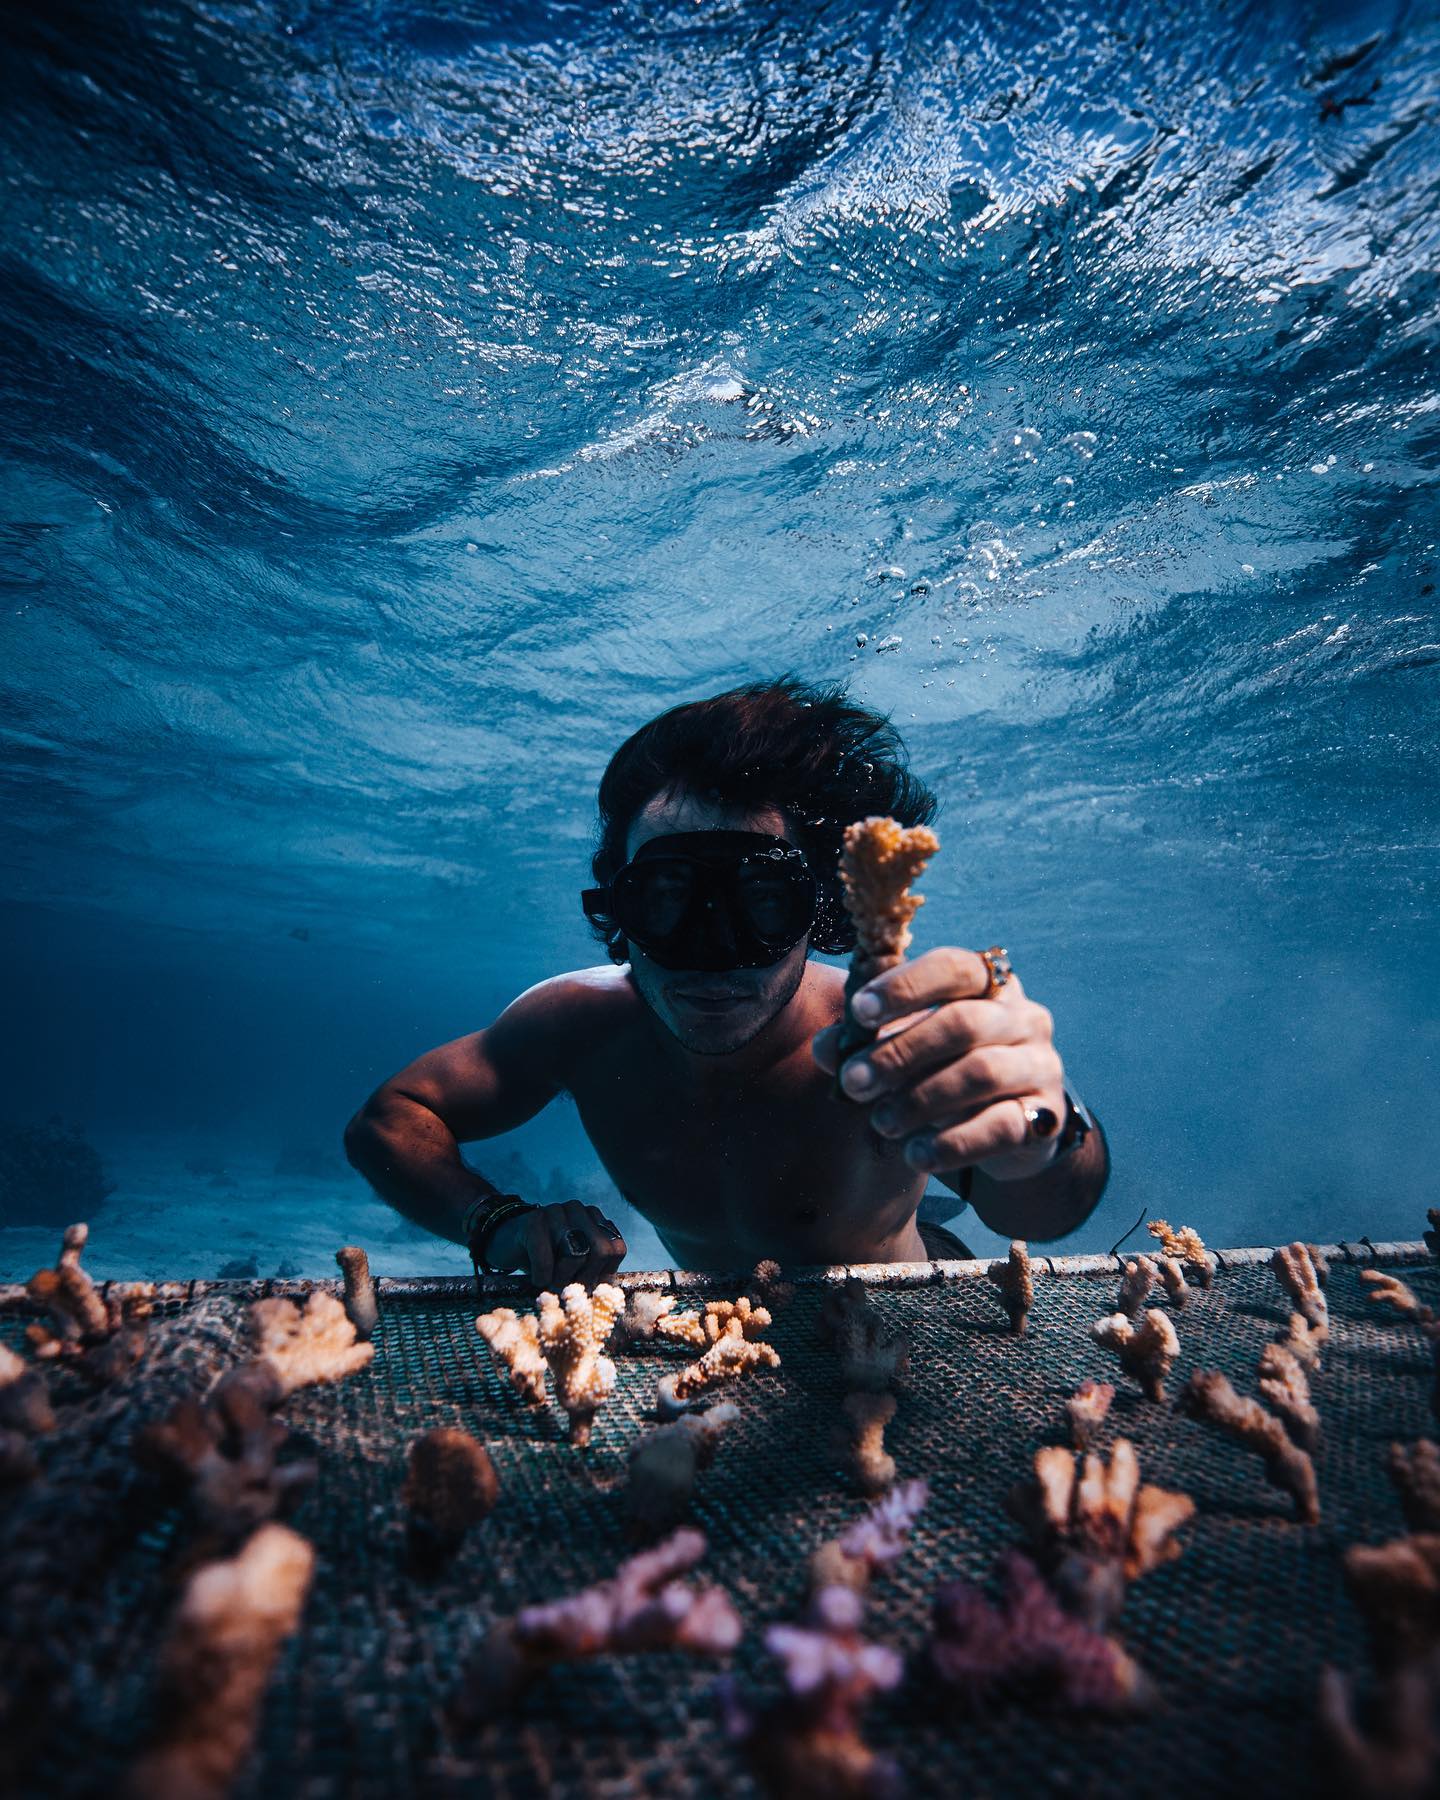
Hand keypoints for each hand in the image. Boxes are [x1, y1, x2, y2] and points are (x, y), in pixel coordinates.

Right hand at [487, 1201, 626, 1289]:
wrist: (506, 1243)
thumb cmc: (544, 1260)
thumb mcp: (574, 1267)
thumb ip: (593, 1272)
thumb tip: (609, 1294)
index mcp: (595, 1219)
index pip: (616, 1249)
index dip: (604, 1275)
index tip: (587, 1288)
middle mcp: (579, 1210)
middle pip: (601, 1250)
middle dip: (585, 1278)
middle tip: (568, 1291)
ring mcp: (556, 1211)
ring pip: (576, 1253)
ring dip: (562, 1279)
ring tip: (551, 1286)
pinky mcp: (534, 1220)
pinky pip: (546, 1255)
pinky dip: (542, 1275)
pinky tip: (537, 1279)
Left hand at [811, 948, 1067, 1182]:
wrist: (1008, 1125)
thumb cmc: (945, 1067)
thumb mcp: (907, 1045)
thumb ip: (866, 1040)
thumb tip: (827, 1048)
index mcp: (988, 983)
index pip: (953, 967)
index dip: (904, 986)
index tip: (859, 1011)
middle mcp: (1023, 1016)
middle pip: (963, 1022)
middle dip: (900, 1053)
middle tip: (854, 1083)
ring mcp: (1041, 1064)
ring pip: (982, 1073)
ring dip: (921, 1099)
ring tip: (881, 1121)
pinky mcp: (1046, 1115)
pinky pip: (1000, 1127)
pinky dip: (952, 1143)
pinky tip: (915, 1154)